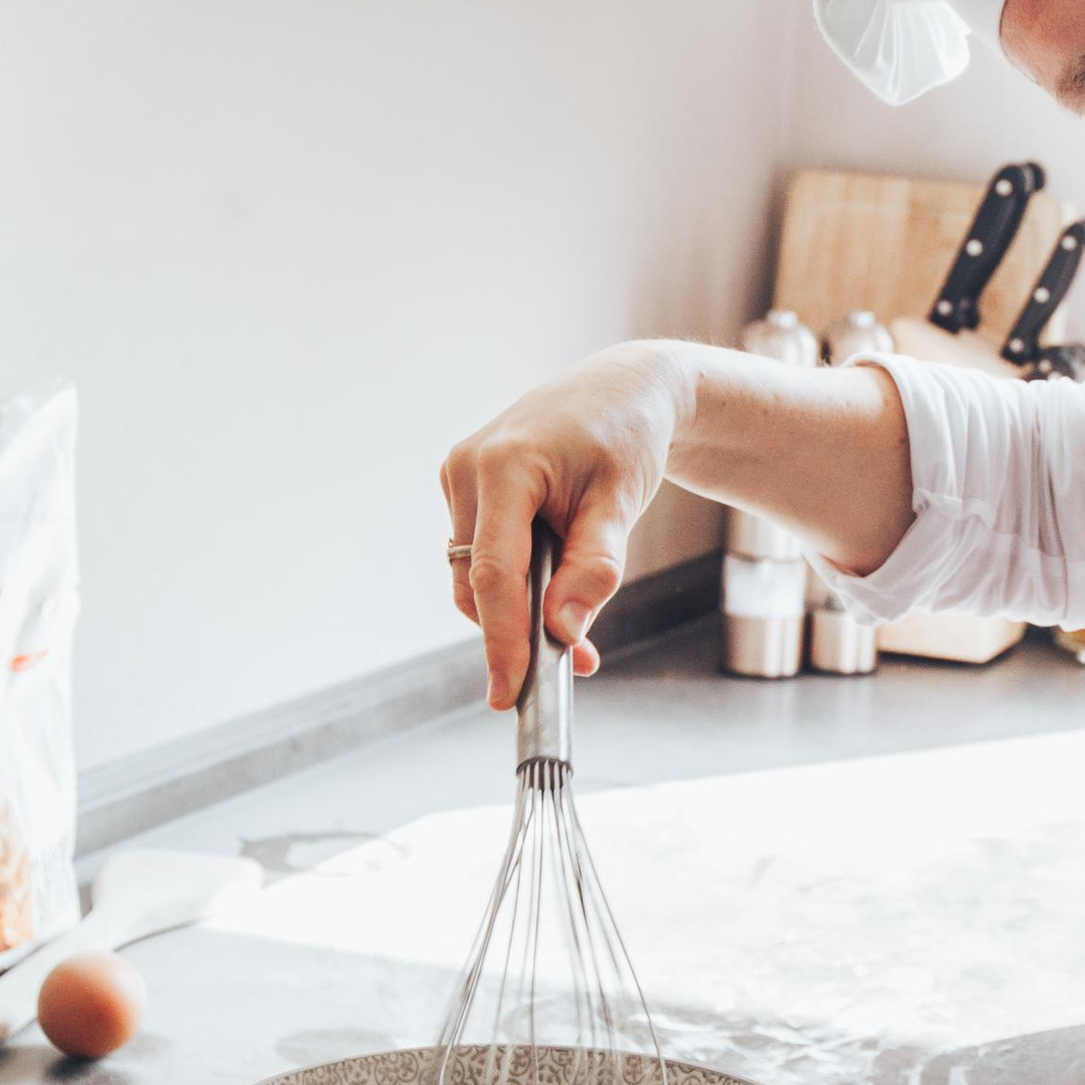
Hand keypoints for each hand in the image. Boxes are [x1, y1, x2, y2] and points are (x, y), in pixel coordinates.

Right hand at [442, 345, 697, 708]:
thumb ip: (594, 569)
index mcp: (503, 465)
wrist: (621, 390)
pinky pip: (481, 556)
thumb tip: (562, 632)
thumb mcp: (621, 502)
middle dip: (520, 632)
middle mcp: (466, 470)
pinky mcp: (465, 490)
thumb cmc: (625, 437)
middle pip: (480, 582)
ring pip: (476, 576)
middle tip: (579, 664)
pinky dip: (513, 583)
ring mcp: (459, 479)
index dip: (502, 641)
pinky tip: (554, 586)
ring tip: (578, 620)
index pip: (494, 574)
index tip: (509, 694)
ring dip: (519, 609)